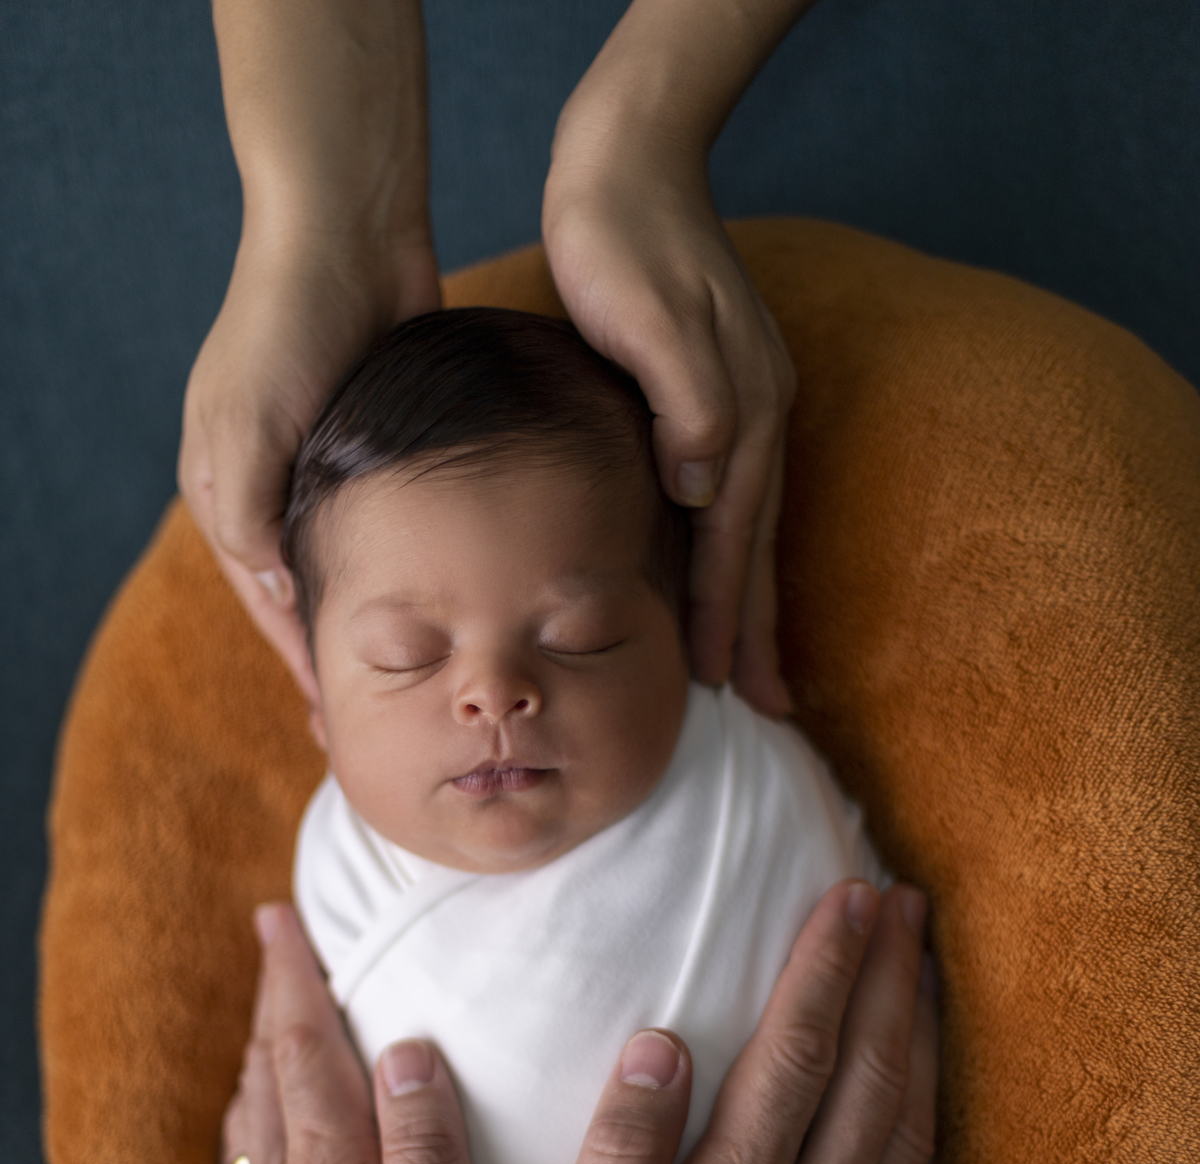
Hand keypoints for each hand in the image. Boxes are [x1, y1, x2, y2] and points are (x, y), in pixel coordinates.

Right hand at [179, 233, 439, 700]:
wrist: (345, 226)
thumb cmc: (289, 324)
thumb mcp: (249, 425)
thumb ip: (253, 517)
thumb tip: (278, 591)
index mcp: (226, 490)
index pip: (267, 604)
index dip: (305, 664)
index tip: (341, 725)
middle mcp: (271, 482)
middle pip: (307, 593)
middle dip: (343, 654)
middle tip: (388, 718)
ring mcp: (322, 462)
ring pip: (355, 564)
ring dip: (382, 614)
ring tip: (423, 674)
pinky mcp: (375, 440)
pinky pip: (392, 523)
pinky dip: (410, 564)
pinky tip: (446, 599)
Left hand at [220, 901, 518, 1163]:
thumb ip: (427, 1154)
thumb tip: (408, 1053)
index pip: (307, 1057)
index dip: (297, 983)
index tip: (284, 918)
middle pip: (269, 1079)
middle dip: (274, 1004)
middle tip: (277, 943)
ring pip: (250, 1128)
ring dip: (260, 1061)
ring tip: (272, 1022)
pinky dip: (250, 1131)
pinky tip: (258, 1141)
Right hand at [521, 879, 935, 1163]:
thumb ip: (622, 1153)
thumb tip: (658, 1042)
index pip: (795, 1054)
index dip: (824, 968)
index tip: (847, 899)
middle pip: (871, 1075)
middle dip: (890, 978)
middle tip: (903, 905)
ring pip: (910, 1129)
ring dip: (919, 1040)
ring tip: (924, 976)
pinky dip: (929, 1127)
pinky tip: (926, 1102)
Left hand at [544, 16, 798, 716]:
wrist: (628, 163)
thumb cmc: (622, 242)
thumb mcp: (651, 319)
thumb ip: (688, 404)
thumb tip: (706, 487)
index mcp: (741, 412)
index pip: (734, 538)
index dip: (728, 613)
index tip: (723, 681)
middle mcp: (754, 418)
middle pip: (755, 547)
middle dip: (756, 629)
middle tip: (763, 706)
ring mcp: (740, 407)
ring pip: (745, 528)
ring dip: (746, 597)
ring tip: (744, 661)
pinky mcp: (713, 396)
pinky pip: (724, 496)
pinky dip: (724, 548)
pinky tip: (712, 572)